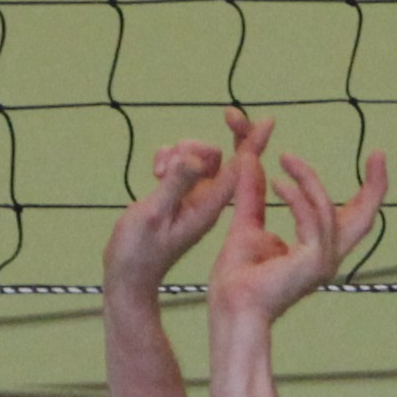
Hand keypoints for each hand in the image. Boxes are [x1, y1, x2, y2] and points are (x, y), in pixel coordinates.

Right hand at [104, 114, 270, 295]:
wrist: (128, 275)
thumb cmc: (138, 250)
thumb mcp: (153, 213)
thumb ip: (175, 184)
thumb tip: (197, 160)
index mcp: (210, 206)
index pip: (240, 168)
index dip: (254, 142)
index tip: (269, 120)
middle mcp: (208, 200)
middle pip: (215, 155)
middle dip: (192, 147)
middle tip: (169, 163)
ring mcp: (193, 198)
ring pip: (194, 156)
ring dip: (174, 155)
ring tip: (157, 176)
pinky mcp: (179, 196)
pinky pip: (180, 164)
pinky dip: (166, 160)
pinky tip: (154, 175)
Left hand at [206, 123, 388, 328]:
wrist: (231, 306)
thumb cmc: (237, 279)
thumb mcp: (246, 223)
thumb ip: (253, 193)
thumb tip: (252, 159)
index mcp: (319, 249)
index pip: (353, 216)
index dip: (369, 189)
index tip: (375, 158)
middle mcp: (328, 257)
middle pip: (366, 218)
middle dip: (375, 186)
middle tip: (379, 155)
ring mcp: (323, 262)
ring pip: (329, 209)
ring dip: (308, 178)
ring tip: (285, 158)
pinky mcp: (312, 262)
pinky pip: (312, 219)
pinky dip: (297, 197)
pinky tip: (277, 182)